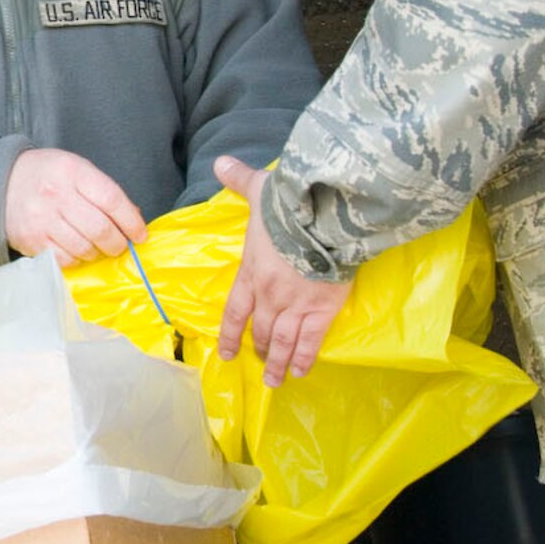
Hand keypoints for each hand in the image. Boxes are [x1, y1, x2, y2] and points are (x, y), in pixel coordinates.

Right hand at [3, 148, 147, 263]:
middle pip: (100, 228)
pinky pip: (65, 259)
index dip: (131, 221)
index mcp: (72, 172)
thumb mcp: (76, 169)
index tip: (139, 234)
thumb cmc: (46, 175)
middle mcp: (56, 195)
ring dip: (98, 253)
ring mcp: (42, 220)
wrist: (0, 182)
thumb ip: (103, 191)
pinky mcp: (32, 240)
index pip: (111, 199)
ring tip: (97, 247)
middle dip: (117, 243)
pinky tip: (77, 251)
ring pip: (84, 248)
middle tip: (120, 245)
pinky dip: (78, 259)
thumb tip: (133, 219)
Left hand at [215, 156, 351, 385]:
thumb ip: (240, 180)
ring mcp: (295, 305)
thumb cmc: (288, 205)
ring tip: (277, 381)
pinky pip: (311, 341)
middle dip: (259, 349)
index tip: (226, 353)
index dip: (229, 333)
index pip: (235, 310)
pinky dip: (305, 358)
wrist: (322, 219)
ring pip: (283, 341)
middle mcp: (269, 295)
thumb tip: (221, 162)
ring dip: (278, 363)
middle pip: (261, 330)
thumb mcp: (260, 190)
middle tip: (260, 365)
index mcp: (251, 272)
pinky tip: (303, 371)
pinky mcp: (323, 309)